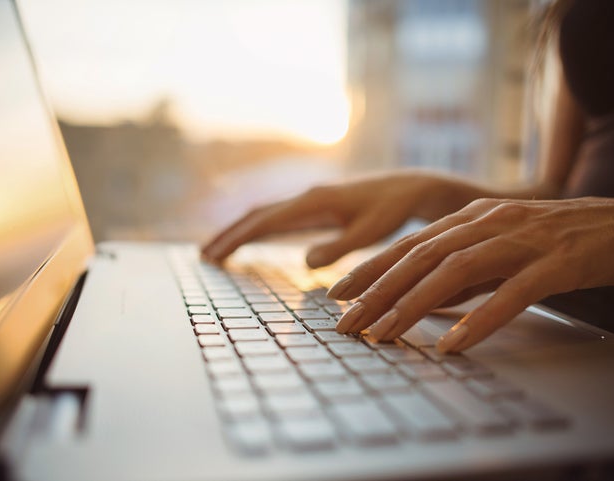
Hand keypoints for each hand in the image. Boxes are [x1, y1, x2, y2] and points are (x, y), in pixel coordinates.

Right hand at [202, 171, 450, 267]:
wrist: (408, 188)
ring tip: (218, 250)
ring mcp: (310, 200)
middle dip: (230, 235)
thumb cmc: (392, 211)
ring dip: (241, 231)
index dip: (238, 238)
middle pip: (257, 215)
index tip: (215, 255)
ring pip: (265, 214)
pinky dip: (259, 229)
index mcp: (314, 202)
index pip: (266, 221)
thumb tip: (305, 262)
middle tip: (205, 257)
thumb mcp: (371, 232)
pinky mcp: (317, 206)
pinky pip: (279, 217)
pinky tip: (253, 240)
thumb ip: (340, 247)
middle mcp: (306, 197)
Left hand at [329, 197, 613, 351]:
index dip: (371, 268)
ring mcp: (521, 240)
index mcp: (472, 217)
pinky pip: (512, 293)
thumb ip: (464, 268)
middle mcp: (488, 223)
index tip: (338, 293)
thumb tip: (424, 298)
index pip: (409, 243)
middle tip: (346, 322)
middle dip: (378, 291)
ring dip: (414, 305)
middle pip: (422, 257)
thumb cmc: (559, 238)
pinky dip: (479, 318)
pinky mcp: (555, 263)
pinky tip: (453, 344)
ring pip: (455, 272)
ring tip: (384, 336)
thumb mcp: (500, 246)